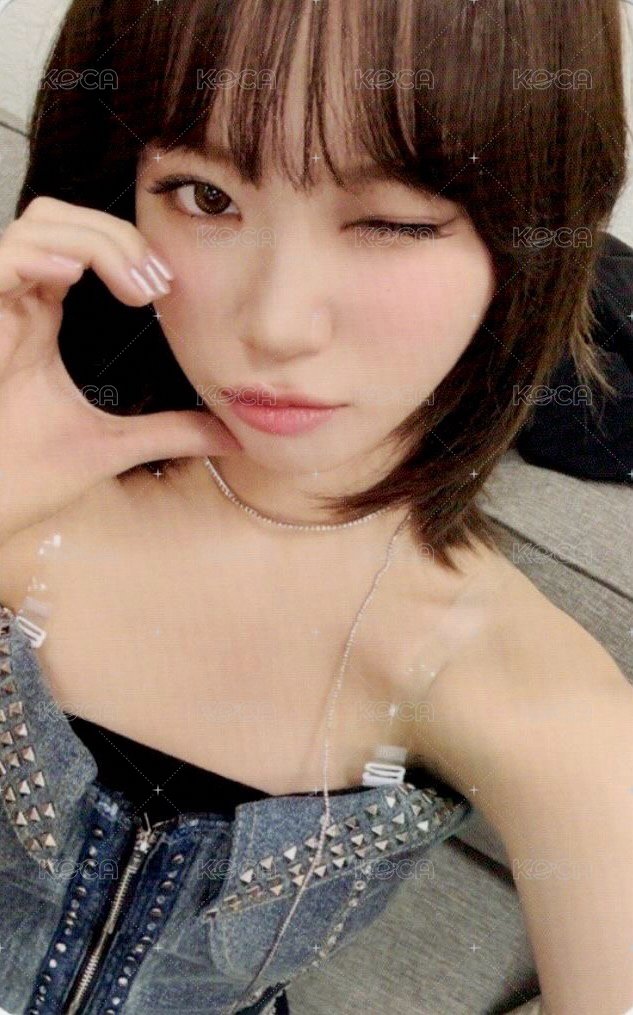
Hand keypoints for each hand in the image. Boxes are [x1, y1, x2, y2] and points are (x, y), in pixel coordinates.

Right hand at [0, 196, 237, 543]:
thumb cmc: (23, 477)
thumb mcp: (111, 446)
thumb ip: (170, 432)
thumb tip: (231, 437)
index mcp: (40, 319)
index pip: (82, 248)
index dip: (127, 251)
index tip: (167, 290)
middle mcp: (16, 303)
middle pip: (59, 218)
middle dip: (116, 235)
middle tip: (157, 282)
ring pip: (36, 225)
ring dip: (93, 240)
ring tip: (134, 286)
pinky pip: (2, 259)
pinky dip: (39, 254)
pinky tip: (75, 275)